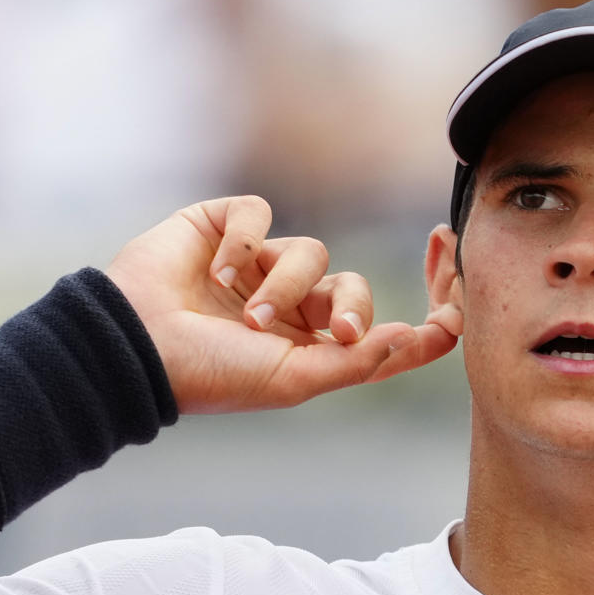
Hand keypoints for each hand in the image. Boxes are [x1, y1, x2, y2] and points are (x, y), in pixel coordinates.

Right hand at [104, 195, 458, 413]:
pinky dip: (244, 241)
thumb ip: (358, 362)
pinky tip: (217, 269)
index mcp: (309, 352)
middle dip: (351, 305)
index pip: (383, 330)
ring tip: (247, 313)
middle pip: (355, 287)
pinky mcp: (224, 228)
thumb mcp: (294, 381)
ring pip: (312, 251)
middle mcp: (290, 308)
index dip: (423, 315)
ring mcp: (258, 266)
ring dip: (285, 282)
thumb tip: (417, 339)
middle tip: (336, 329)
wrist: (134, 345)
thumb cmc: (210, 375)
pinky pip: (261, 213)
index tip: (458, 303)